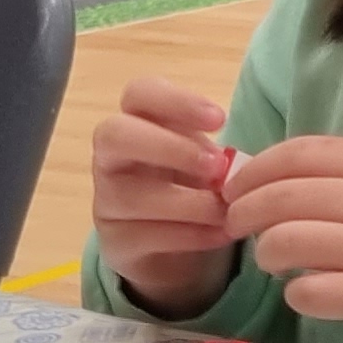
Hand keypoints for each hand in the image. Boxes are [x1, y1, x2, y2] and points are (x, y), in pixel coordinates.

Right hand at [91, 77, 238, 316]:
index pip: (139, 94)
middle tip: (216, 166)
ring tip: (229, 210)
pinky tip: (222, 234)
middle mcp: (112, 157)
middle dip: (168, 147)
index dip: (176, 101)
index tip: (220, 120)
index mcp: (139, 124)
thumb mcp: (207, 163)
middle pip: (114, 134)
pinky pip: (146, 236)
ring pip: (131, 195)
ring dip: (189, 203)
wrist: (177, 248)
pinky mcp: (115, 241)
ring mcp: (106, 200)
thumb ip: (216, 155)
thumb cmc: (193, 188)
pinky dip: (192, 235)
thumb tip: (235, 163)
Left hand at [225, 137, 342, 342]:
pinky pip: (309, 291)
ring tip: (274, 262)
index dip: (257, 168)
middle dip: (244, 211)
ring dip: (266, 254)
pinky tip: (307, 292)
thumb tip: (279, 180)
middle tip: (236, 226)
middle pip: (283, 196)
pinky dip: (297, 293)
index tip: (236, 186)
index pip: (302, 152)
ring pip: (286, 242)